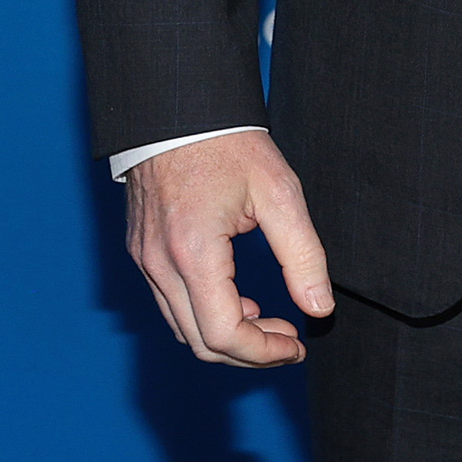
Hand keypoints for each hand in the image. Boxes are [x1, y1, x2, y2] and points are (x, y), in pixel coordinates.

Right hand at [125, 128, 334, 365]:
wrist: (178, 108)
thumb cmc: (227, 142)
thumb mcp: (278, 193)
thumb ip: (303, 255)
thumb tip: (319, 307)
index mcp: (194, 252)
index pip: (224, 335)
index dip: (264, 353)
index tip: (296, 346)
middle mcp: (160, 263)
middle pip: (201, 343)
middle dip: (249, 352)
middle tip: (288, 338)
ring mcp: (145, 259)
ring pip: (182, 328)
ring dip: (226, 336)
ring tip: (266, 317)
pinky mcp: (142, 251)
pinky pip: (170, 303)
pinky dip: (203, 314)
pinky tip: (236, 297)